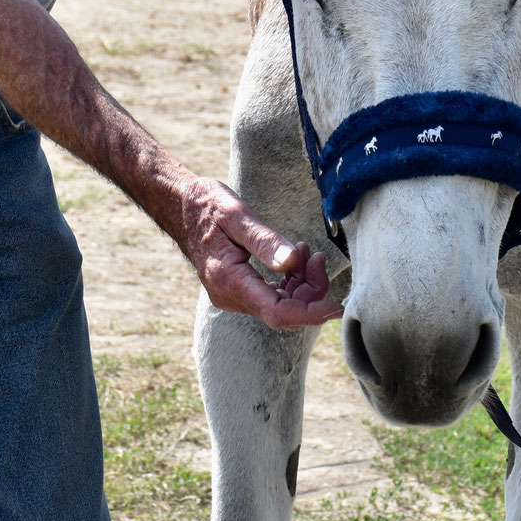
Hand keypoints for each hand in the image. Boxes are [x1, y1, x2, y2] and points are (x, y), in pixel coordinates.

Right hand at [175, 174, 342, 328]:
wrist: (182, 207)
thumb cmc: (207, 206)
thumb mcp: (236, 215)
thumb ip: (264, 241)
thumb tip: (292, 262)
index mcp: (229, 280)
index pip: (278, 313)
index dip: (310, 313)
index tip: (337, 306)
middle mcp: (230, 296)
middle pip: (284, 311)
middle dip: (310, 290)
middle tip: (318, 256)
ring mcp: (234, 296)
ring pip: (281, 305)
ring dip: (302, 284)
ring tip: (309, 251)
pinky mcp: (239, 290)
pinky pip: (273, 296)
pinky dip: (291, 281)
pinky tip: (297, 258)